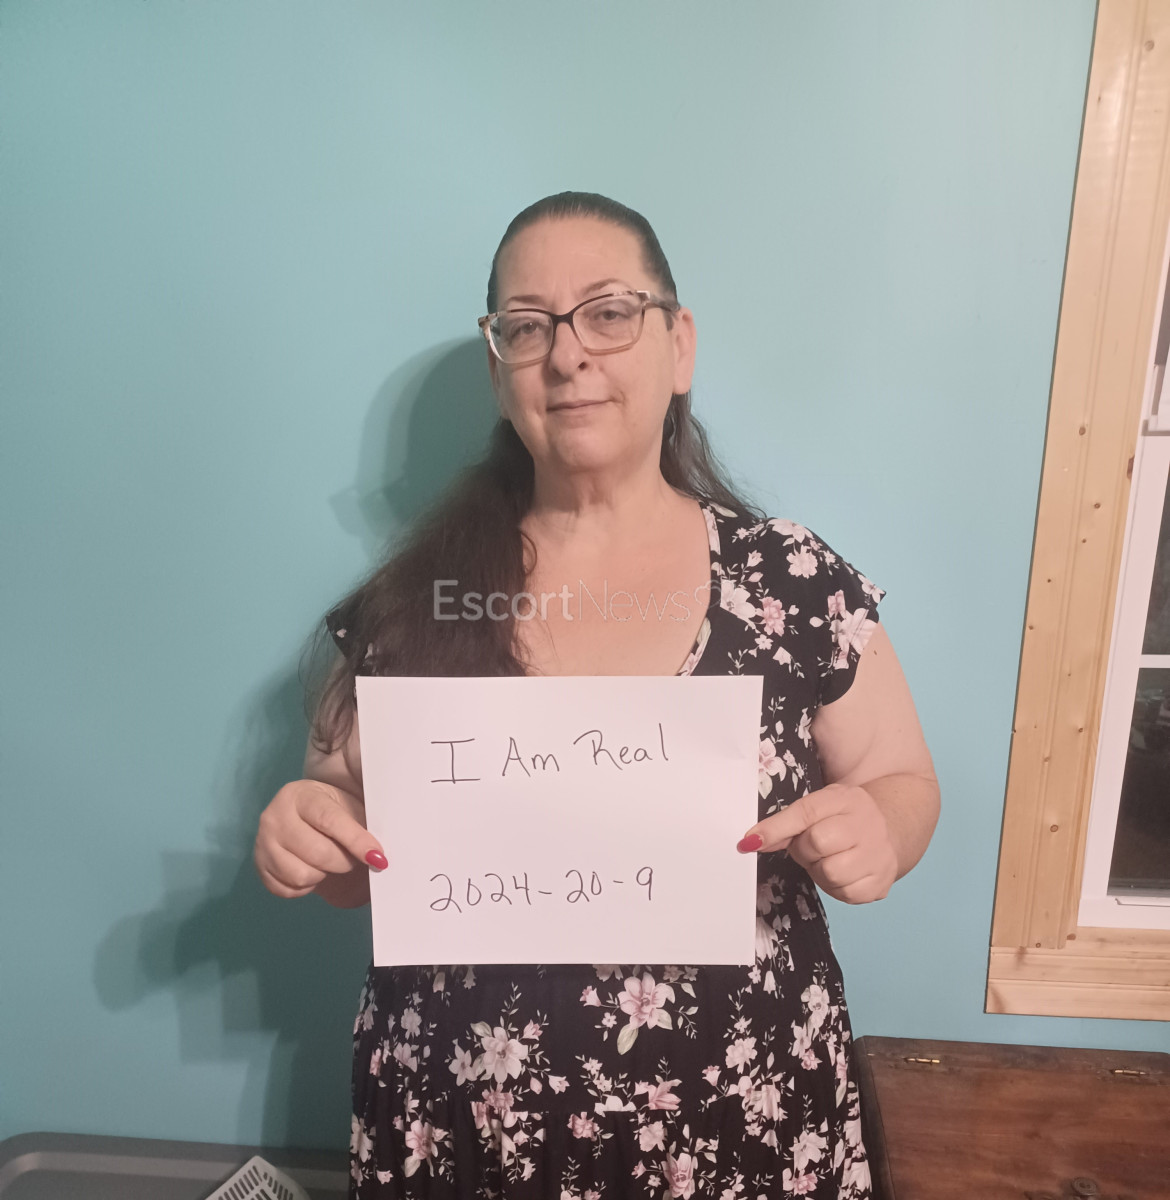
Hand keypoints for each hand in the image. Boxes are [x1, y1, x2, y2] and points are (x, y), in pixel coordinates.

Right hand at [254, 779, 385, 899]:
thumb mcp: (350, 808)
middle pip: (317, 853)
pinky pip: (287, 890)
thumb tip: (379, 857)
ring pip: (301, 875)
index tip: (378, 858)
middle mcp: (276, 816)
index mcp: (302, 795)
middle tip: (351, 860)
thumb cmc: (334, 811)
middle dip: (343, 862)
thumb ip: (365, 827)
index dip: (356, 841)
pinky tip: (311, 870)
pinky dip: (305, 888)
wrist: (304, 816)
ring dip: (323, 875)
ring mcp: (263, 843)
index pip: (330, 820)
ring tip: (328, 864)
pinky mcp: (258, 867)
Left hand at [737, 783, 897, 903]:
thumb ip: (787, 822)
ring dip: (819, 871)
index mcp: (846, 799)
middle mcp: (866, 824)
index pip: (805, 813)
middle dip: (804, 850)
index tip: (748, 842)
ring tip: (827, 859)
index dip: (774, 829)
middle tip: (809, 847)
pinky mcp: (880, 884)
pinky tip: (843, 873)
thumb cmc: (844, 818)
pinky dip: (836, 887)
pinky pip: (844, 894)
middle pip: (816, 844)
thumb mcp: (819, 807)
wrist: (890, 830)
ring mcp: (878, 855)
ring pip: (830, 873)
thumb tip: (752, 841)